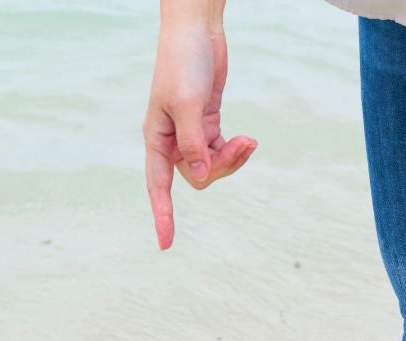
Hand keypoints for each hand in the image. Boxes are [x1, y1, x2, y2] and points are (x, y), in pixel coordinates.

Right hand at [143, 18, 256, 249]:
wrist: (197, 31)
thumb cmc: (184, 62)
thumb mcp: (187, 104)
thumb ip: (193, 142)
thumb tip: (200, 175)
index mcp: (156, 138)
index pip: (157, 186)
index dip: (162, 215)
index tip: (166, 244)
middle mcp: (171, 141)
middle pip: (197, 177)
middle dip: (221, 168)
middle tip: (241, 146)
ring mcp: (191, 135)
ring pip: (212, 167)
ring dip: (233, 159)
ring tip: (249, 141)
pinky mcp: (208, 126)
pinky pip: (222, 152)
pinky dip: (236, 150)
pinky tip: (249, 140)